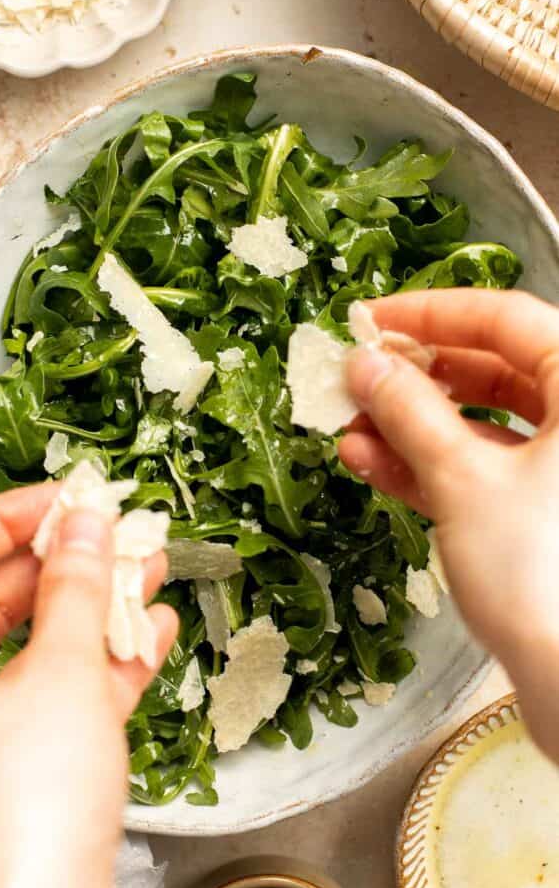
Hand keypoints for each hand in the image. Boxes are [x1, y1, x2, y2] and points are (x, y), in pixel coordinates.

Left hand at [0, 486, 176, 887]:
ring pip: (32, 648)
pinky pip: (60, 696)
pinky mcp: (18, 772)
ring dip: (92, 609)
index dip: (2, 518)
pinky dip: (104, 664)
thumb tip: (86, 523)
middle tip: (112, 531)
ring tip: (147, 567)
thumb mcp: (58, 675)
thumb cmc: (13, 815)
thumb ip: (76, 589)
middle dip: (59, 563)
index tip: (61, 500)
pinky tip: (152, 635)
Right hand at [339, 289, 558, 762]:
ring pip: (481, 424)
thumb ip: (410, 412)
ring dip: (410, 425)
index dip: (432, 312)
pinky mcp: (542, 515)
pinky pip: (481, 470)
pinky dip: (428, 465)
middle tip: (354, 379)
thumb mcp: (463, 479)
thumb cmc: (543, 575)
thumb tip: (365, 364)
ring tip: (348, 428)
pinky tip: (371, 463)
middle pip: (492, 369)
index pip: (506, 318)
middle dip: (415, 377)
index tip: (371, 319)